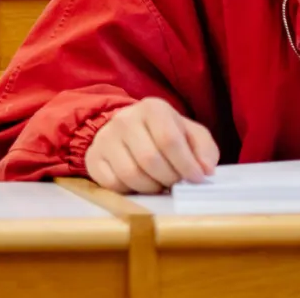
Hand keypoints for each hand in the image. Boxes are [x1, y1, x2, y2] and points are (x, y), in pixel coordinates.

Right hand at [83, 98, 217, 194]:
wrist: (128, 132)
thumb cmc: (165, 134)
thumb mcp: (191, 134)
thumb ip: (204, 149)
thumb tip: (205, 170)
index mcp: (153, 108)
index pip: (169, 140)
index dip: (186, 165)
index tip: (196, 179)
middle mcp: (125, 119)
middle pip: (150, 159)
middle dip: (169, 178)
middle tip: (176, 182)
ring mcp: (106, 137)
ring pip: (131, 174)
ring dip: (152, 187)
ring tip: (159, 183)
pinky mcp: (93, 157)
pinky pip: (113, 183)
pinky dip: (130, 190)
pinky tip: (139, 183)